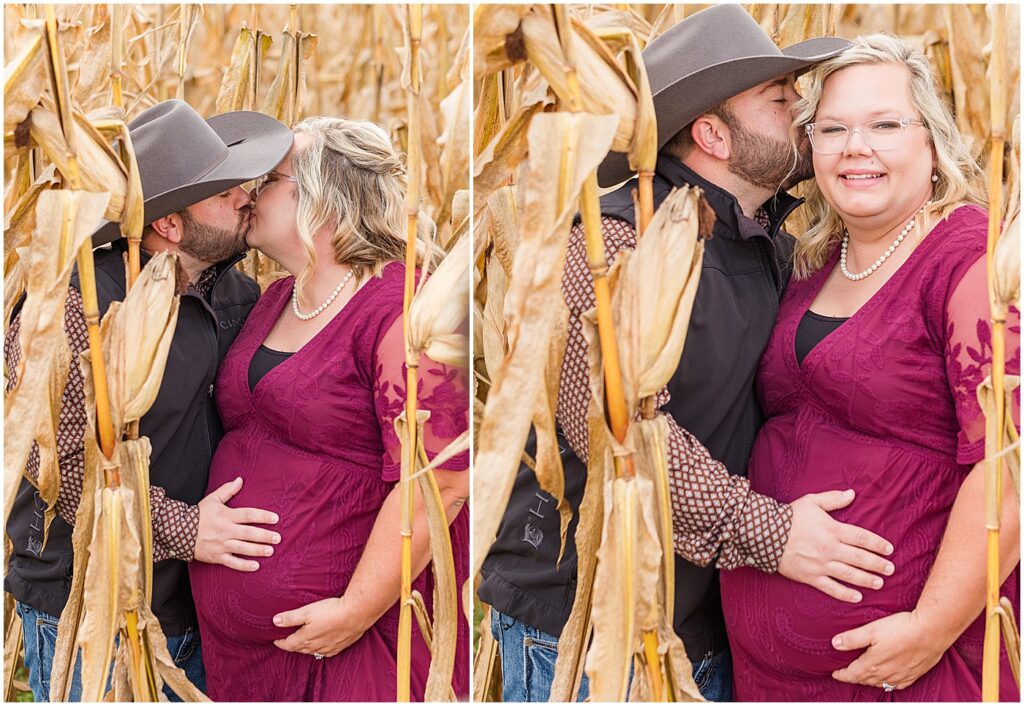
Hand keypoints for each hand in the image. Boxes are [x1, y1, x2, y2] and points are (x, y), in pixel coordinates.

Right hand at [194, 477, 279, 570]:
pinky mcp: (216, 556)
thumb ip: (228, 490)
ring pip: (242, 548)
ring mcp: (221, 545)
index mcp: (226, 515)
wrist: (178, 531)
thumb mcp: (212, 499)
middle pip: (248, 533)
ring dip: (257, 550)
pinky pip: (232, 562)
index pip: (248, 515)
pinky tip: (256, 566)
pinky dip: (244, 565)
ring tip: (271, 550)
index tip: (275, 518)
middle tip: (278, 538)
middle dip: (264, 536)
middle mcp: (225, 530)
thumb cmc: (198, 514)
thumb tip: (240, 479)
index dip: (262, 516)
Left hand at [272, 597, 371, 657]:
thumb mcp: (307, 611)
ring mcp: (328, 648)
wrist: (356, 614)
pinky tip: (321, 646)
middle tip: (287, 640)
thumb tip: (275, 622)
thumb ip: (290, 618)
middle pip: (300, 649)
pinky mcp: (339, 647)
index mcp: (305, 639)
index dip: (280, 642)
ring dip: (305, 648)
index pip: (288, 644)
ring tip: (302, 642)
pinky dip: (319, 650)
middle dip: (292, 645)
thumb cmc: (331, 611)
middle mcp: (315, 647)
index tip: (275, 640)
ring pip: (312, 651)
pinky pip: (325, 652)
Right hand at [778, 489, 894, 602]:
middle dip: (878, 564)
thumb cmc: (789, 516)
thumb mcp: (811, 502)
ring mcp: (820, 564)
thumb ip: (833, 499)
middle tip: (891, 569)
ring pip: (849, 575)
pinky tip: (857, 597)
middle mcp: (830, 548)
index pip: (862, 538)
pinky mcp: (810, 576)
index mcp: (832, 530)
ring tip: (880, 583)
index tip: (889, 550)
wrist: (764, 533)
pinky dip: (845, 594)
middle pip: (860, 558)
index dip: (877, 544)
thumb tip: (852, 494)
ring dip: (867, 580)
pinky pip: (831, 588)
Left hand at [831, 610, 944, 690]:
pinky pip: (898, 684)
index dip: (841, 675)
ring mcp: (901, 676)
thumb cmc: (901, 629)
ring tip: (863, 676)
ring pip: (881, 683)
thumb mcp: (871, 630)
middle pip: (865, 680)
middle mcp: (886, 674)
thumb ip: (852, 638)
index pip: (852, 674)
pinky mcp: (914, 674)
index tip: (834, 673)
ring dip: (870, 680)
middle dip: (854, 677)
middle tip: (847, 674)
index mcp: (872, 665)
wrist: (931, 632)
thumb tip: (835, 644)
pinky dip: (888, 683)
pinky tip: (889, 680)